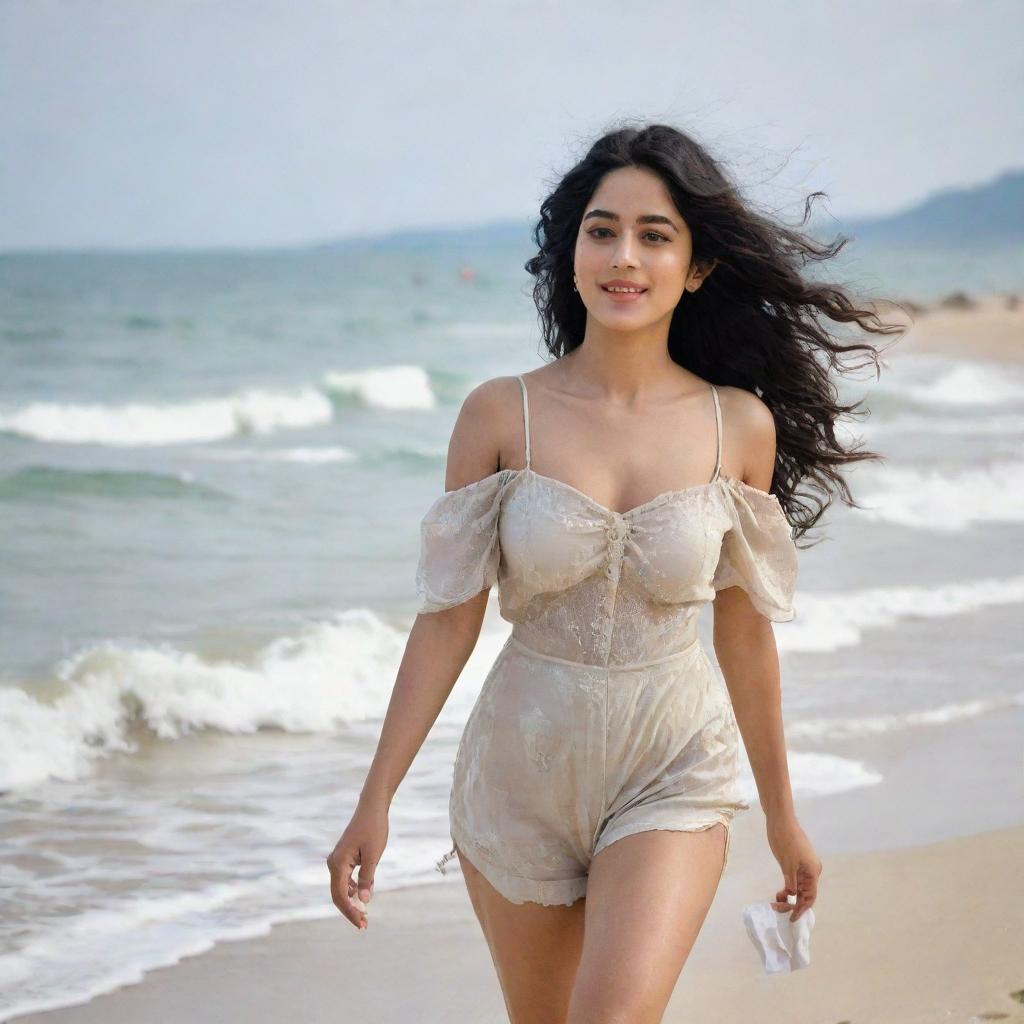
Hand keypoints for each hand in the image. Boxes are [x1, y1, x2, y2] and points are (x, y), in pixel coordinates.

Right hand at [326, 798, 388, 930]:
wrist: (372, 808)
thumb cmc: (374, 829)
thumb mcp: (373, 855)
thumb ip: (367, 878)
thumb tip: (363, 901)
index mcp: (338, 863)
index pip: (340, 895)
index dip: (350, 912)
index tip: (362, 924)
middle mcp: (333, 863)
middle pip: (338, 894)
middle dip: (350, 910)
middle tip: (364, 925)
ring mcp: (337, 860)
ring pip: (340, 888)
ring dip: (351, 902)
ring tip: (364, 915)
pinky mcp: (344, 858)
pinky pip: (344, 879)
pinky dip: (352, 890)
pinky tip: (361, 897)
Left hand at [766, 817, 820, 922]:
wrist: (780, 820)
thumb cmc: (785, 840)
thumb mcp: (787, 864)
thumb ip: (791, 882)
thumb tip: (792, 896)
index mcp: (812, 872)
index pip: (810, 897)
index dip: (801, 909)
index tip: (791, 919)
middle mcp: (811, 871)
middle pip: (805, 894)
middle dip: (793, 904)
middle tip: (776, 907)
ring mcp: (804, 867)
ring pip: (798, 888)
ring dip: (789, 897)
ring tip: (775, 900)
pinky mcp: (795, 863)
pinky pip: (794, 881)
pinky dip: (787, 888)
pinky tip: (779, 893)